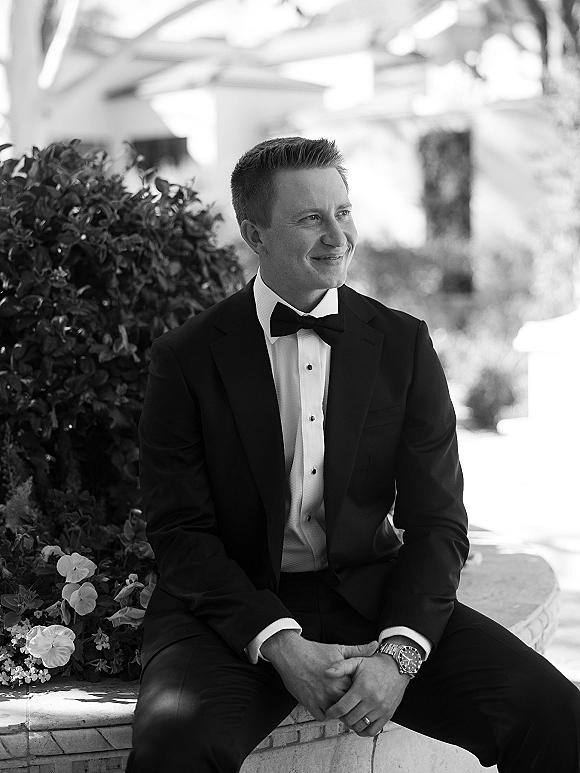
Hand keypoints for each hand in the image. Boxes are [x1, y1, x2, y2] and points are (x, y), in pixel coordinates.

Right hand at [261, 631, 377, 720]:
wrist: (291, 653)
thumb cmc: (314, 651)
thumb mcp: (338, 649)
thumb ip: (358, 650)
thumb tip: (375, 645)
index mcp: (342, 678)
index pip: (359, 694)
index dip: (359, 693)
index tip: (359, 691)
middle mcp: (332, 691)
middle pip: (349, 706)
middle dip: (350, 704)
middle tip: (350, 701)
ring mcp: (320, 699)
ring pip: (336, 714)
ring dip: (338, 711)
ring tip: (339, 704)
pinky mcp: (309, 704)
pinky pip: (322, 717)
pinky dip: (325, 714)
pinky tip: (326, 706)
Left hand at [325, 651, 410, 735]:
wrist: (396, 667)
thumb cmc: (375, 664)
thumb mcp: (356, 661)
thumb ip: (341, 667)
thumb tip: (327, 673)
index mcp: (362, 688)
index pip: (343, 707)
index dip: (332, 712)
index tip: (329, 712)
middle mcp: (372, 701)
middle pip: (350, 719)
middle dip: (341, 718)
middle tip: (338, 713)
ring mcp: (381, 709)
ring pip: (360, 726)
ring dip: (351, 724)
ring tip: (348, 716)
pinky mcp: (387, 715)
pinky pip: (373, 731)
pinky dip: (364, 731)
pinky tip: (359, 723)